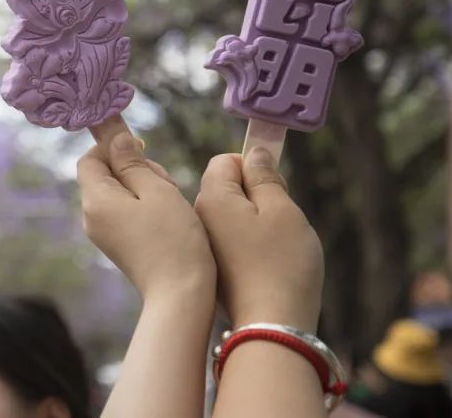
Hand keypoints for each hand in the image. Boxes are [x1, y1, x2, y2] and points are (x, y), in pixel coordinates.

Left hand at [78, 133, 215, 300]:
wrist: (181, 293)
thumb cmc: (173, 238)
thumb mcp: (156, 190)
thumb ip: (132, 162)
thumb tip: (115, 137)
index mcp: (96, 200)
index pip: (90, 159)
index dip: (111, 147)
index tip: (142, 147)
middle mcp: (91, 217)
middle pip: (104, 175)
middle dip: (133, 168)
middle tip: (164, 180)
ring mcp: (103, 233)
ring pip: (117, 193)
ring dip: (143, 186)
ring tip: (170, 199)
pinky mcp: (116, 245)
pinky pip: (123, 212)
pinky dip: (143, 205)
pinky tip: (167, 215)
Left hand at [195, 148, 323, 332]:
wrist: (270, 324)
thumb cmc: (281, 263)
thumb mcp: (281, 209)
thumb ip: (264, 176)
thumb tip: (253, 153)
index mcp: (212, 197)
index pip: (225, 161)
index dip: (255, 169)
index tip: (275, 191)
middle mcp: (198, 217)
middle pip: (227, 188)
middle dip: (256, 195)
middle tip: (278, 220)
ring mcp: (203, 244)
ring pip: (232, 216)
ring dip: (255, 221)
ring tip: (274, 244)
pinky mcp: (212, 266)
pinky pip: (230, 240)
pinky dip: (249, 244)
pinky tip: (265, 263)